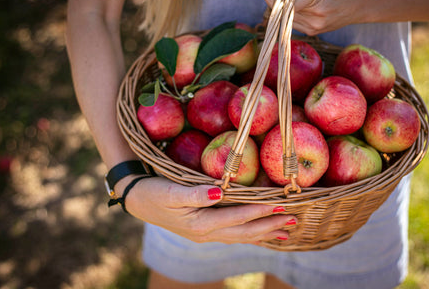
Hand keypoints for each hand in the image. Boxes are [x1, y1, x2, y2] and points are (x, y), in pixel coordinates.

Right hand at [123, 176, 296, 243]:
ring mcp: (205, 234)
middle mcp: (206, 233)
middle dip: (269, 227)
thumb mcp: (170, 191)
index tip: (280, 206)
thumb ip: (195, 194)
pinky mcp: (203, 230)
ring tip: (284, 232)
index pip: (237, 217)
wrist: (136, 199)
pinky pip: (232, 235)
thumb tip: (218, 192)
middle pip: (244, 232)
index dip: (259, 211)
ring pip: (240, 237)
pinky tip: (258, 234)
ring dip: (263, 233)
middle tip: (292, 221)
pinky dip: (249, 235)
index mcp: (200, 223)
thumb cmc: (153, 192)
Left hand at [260, 0, 365, 34]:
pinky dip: (289, 12)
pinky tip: (301, 2)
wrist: (359, 1)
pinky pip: (290, 21)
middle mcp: (313, 17)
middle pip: (280, 9)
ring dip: (282, 4)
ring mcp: (312, 27)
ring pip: (283, 17)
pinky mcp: (311, 32)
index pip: (282, 2)